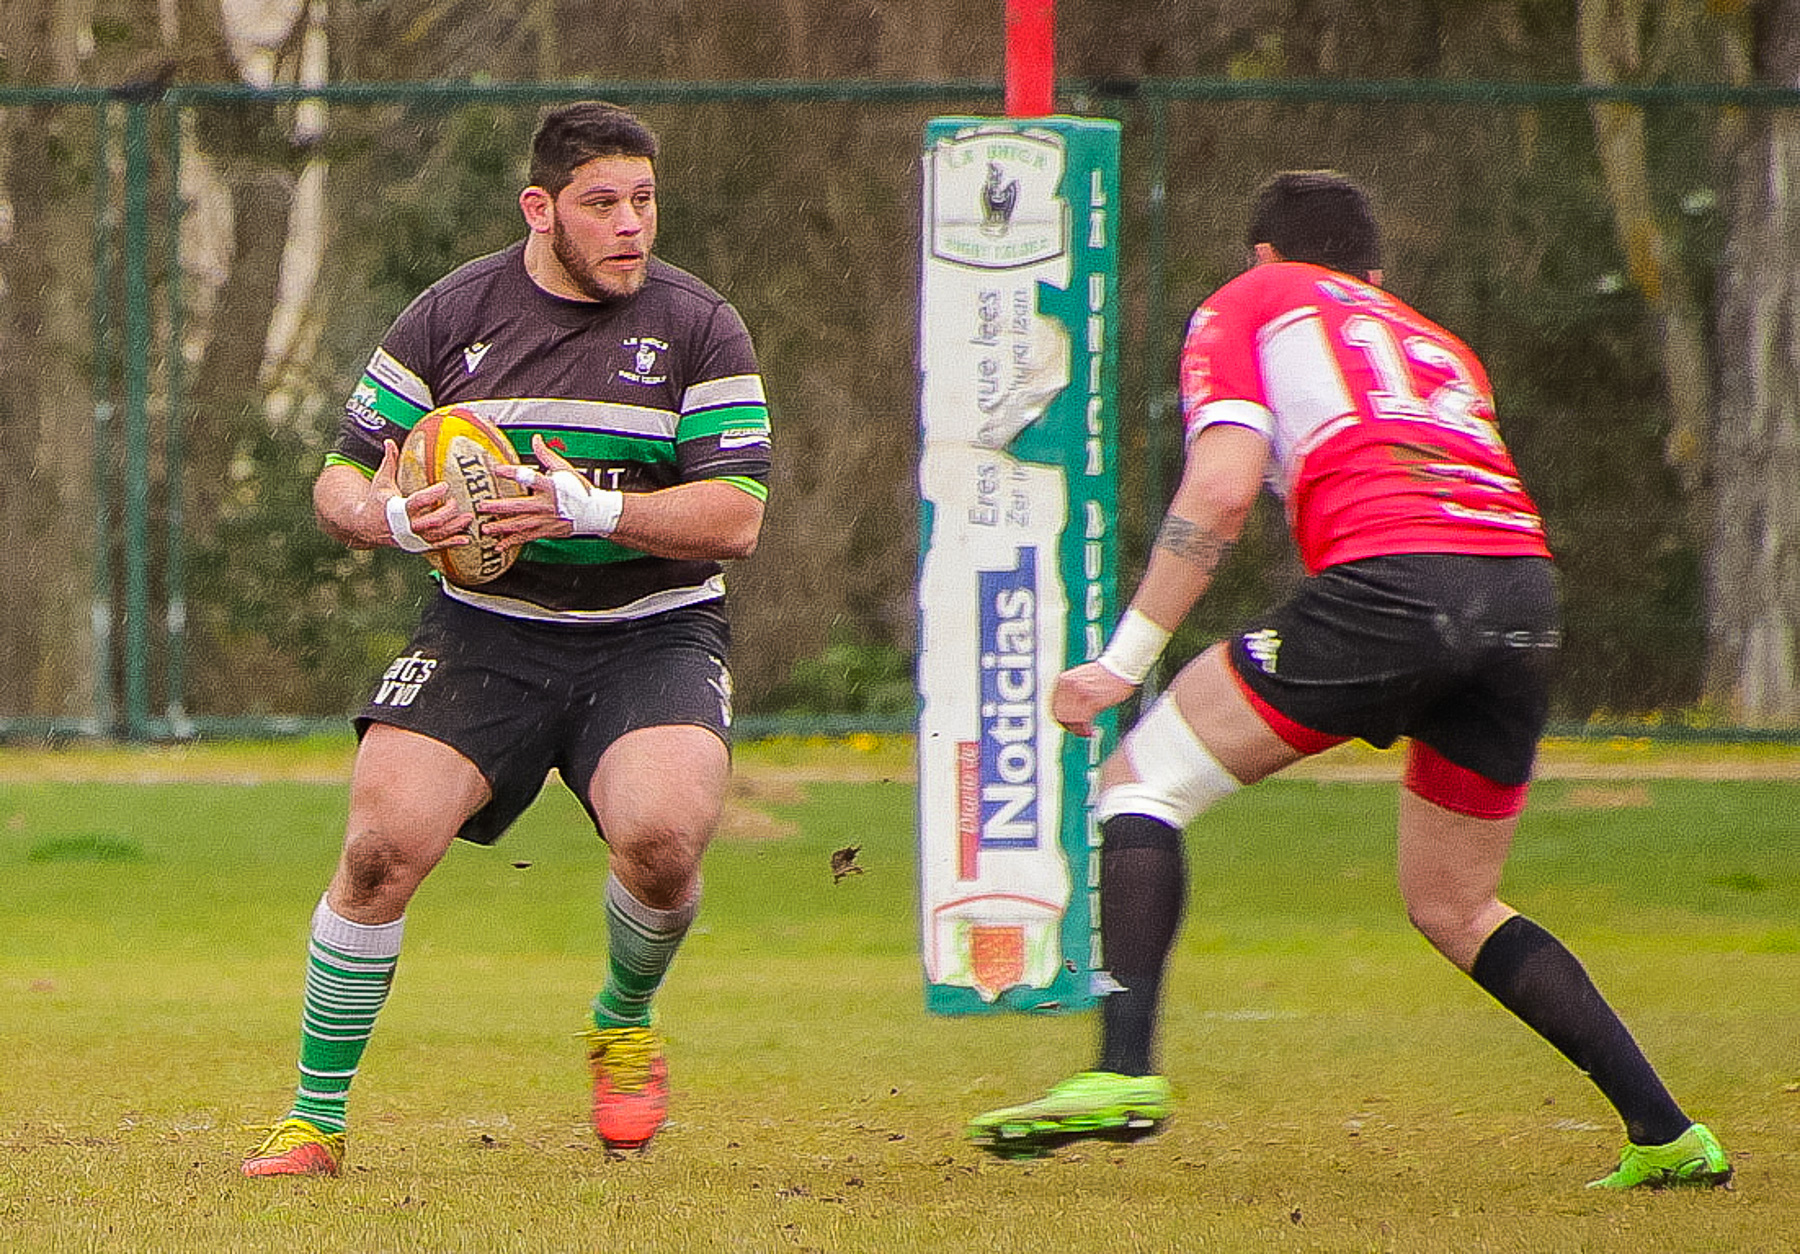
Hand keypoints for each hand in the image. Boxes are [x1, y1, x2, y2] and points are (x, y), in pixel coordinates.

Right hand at [373, 439, 470, 551]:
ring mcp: (412, 538)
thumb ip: (389, 462)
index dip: (432, 495)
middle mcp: (406, 526)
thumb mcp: (381, 481)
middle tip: (457, 502)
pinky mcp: (417, 546)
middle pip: (430, 522)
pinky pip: (437, 546)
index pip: (417, 502)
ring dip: (454, 528)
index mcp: (397, 509)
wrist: (365, 527)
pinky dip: (452, 543)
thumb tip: (389, 441)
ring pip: (436, 536)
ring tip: (469, 518)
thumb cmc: (376, 501)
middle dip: (447, 513)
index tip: (446, 486)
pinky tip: (466, 539)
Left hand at [485, 435, 617, 542]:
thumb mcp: (564, 469)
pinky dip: (512, 542)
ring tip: (486, 528)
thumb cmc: (579, 490)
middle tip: (482, 506)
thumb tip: (535, 439)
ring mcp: (546, 520)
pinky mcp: (546, 531)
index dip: (512, 473)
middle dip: (499, 507)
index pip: (529, 477)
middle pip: (519, 506)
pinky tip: (499, 545)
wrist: (595, 512)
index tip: (497, 469)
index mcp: (551, 486)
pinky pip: (526, 537)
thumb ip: (546, 455)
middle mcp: (546, 504)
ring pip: (520, 524)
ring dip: (502, 527)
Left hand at [1050, 661, 1136, 737]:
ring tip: (1087, 732)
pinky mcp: (1089, 703)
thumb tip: (1068, 708)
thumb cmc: (1106, 673)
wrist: (1120, 668)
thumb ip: (1072, 690)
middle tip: (1079, 730)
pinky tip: (1091, 732)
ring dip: (1077, 729)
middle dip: (1069, 725)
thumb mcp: (1082, 678)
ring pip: (1068, 720)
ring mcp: (1077, 695)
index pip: (1054, 704)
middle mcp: (1067, 687)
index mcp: (1063, 680)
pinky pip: (1080, 723)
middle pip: (1059, 714)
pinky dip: (1084, 731)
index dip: (1061, 716)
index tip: (1068, 723)